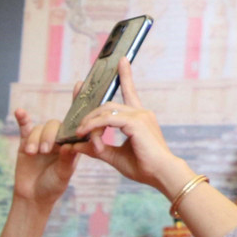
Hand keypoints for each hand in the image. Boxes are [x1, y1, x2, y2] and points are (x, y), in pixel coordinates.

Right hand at [11, 109, 81, 209]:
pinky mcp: (25, 142)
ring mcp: (41, 139)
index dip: (79, 104)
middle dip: (49, 136)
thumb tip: (68, 145)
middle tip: (44, 151)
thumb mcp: (63, 175)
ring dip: (35, 139)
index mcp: (72, 144)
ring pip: (39, 128)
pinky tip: (19, 112)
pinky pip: (25, 127)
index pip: (77, 123)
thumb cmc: (53, 186)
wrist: (33, 197)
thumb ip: (66, 159)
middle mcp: (58, 139)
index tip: (79, 86)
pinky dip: (22, 119)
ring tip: (32, 153)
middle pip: (55, 125)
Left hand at [72, 59, 193, 195]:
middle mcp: (141, 113)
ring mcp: (140, 116)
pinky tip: (86, 134)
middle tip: (77, 129)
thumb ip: (95, 148)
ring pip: (106, 111)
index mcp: (138, 118)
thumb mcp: (113, 156)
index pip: (129, 91)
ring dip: (90, 122)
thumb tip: (75, 145)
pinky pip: (109, 120)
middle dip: (89, 115)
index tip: (121, 61)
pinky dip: (95, 127)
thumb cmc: (142, 167)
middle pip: (108, 105)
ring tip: (79, 133)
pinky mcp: (137, 123)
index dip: (125, 75)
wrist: (161, 175)